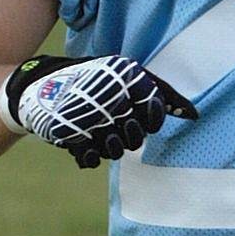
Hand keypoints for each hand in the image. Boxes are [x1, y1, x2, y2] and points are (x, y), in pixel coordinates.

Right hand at [0, 54, 196, 167]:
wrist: (40, 85)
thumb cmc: (93, 80)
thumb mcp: (126, 76)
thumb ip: (160, 92)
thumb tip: (194, 114)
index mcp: (127, 77)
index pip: (155, 109)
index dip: (151, 118)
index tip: (138, 114)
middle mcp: (110, 97)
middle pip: (136, 137)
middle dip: (129, 135)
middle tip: (116, 123)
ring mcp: (89, 118)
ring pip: (116, 150)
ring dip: (109, 145)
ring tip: (98, 131)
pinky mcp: (70, 136)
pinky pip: (92, 159)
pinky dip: (89, 155)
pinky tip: (84, 142)